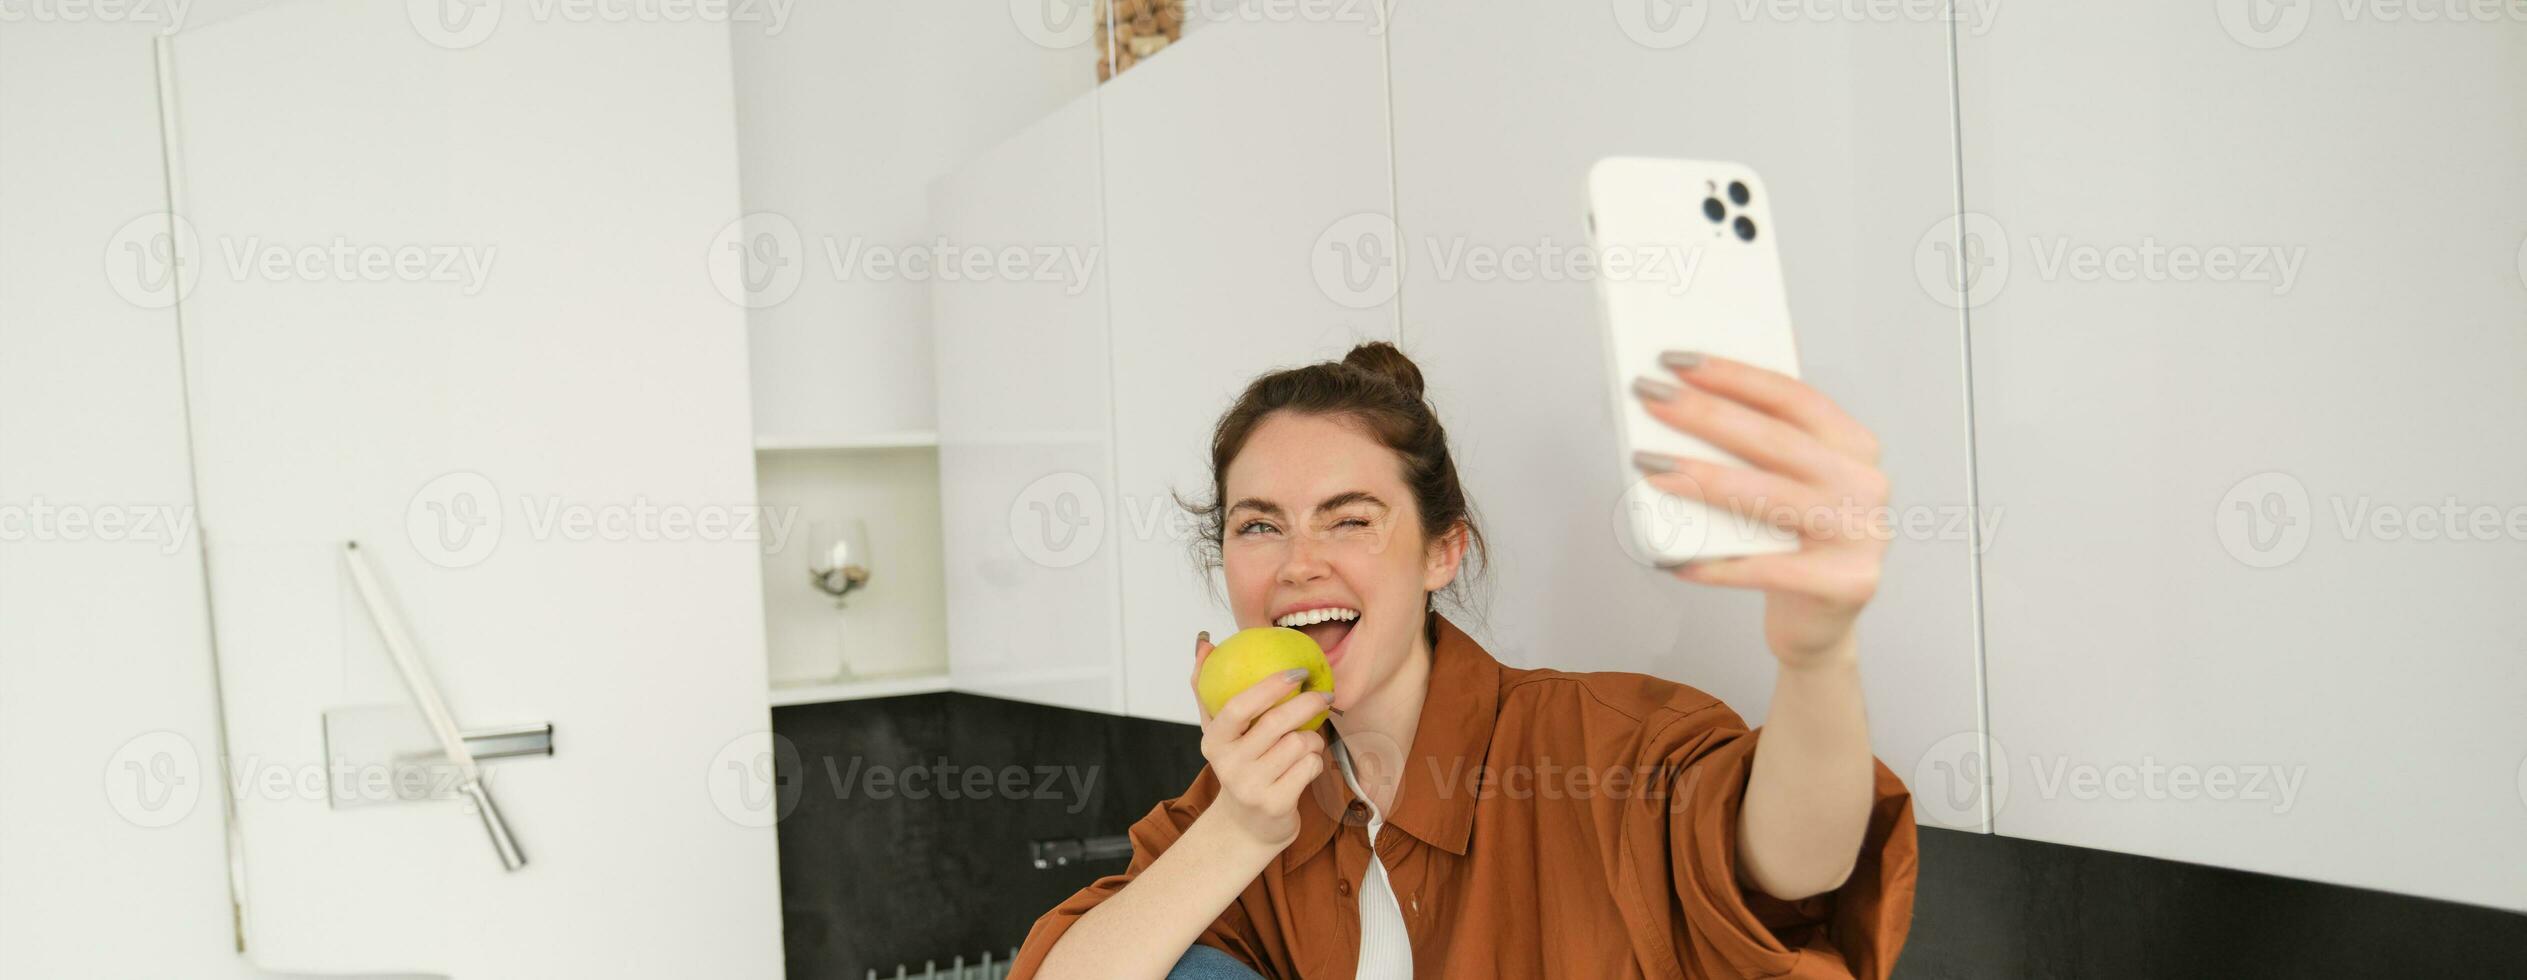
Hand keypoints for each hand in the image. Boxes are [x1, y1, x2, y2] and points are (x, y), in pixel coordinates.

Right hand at [1189, 631, 1331, 850]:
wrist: (1248, 826)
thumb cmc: (1239, 765)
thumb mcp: (1219, 731)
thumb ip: (1209, 687)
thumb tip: (1204, 640)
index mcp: (1214, 742)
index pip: (1238, 706)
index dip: (1270, 685)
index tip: (1298, 671)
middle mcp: (1228, 766)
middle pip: (1277, 723)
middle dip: (1307, 703)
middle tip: (1325, 693)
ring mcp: (1252, 788)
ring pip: (1299, 744)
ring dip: (1312, 739)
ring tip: (1306, 741)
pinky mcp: (1276, 805)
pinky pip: (1311, 766)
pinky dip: (1316, 761)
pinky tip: (1307, 764)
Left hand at [1630, 352, 1889, 667]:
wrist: (1819, 624)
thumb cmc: (1791, 542)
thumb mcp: (1785, 485)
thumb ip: (1754, 450)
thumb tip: (1677, 407)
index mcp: (1853, 446)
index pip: (1791, 396)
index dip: (1733, 374)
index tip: (1677, 360)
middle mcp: (1865, 484)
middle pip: (1775, 440)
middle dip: (1705, 414)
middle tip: (1650, 397)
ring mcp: (1862, 534)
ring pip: (1770, 498)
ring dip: (1701, 480)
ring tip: (1649, 466)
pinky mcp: (1845, 584)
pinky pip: (1766, 570)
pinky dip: (1715, 565)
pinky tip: (1673, 558)